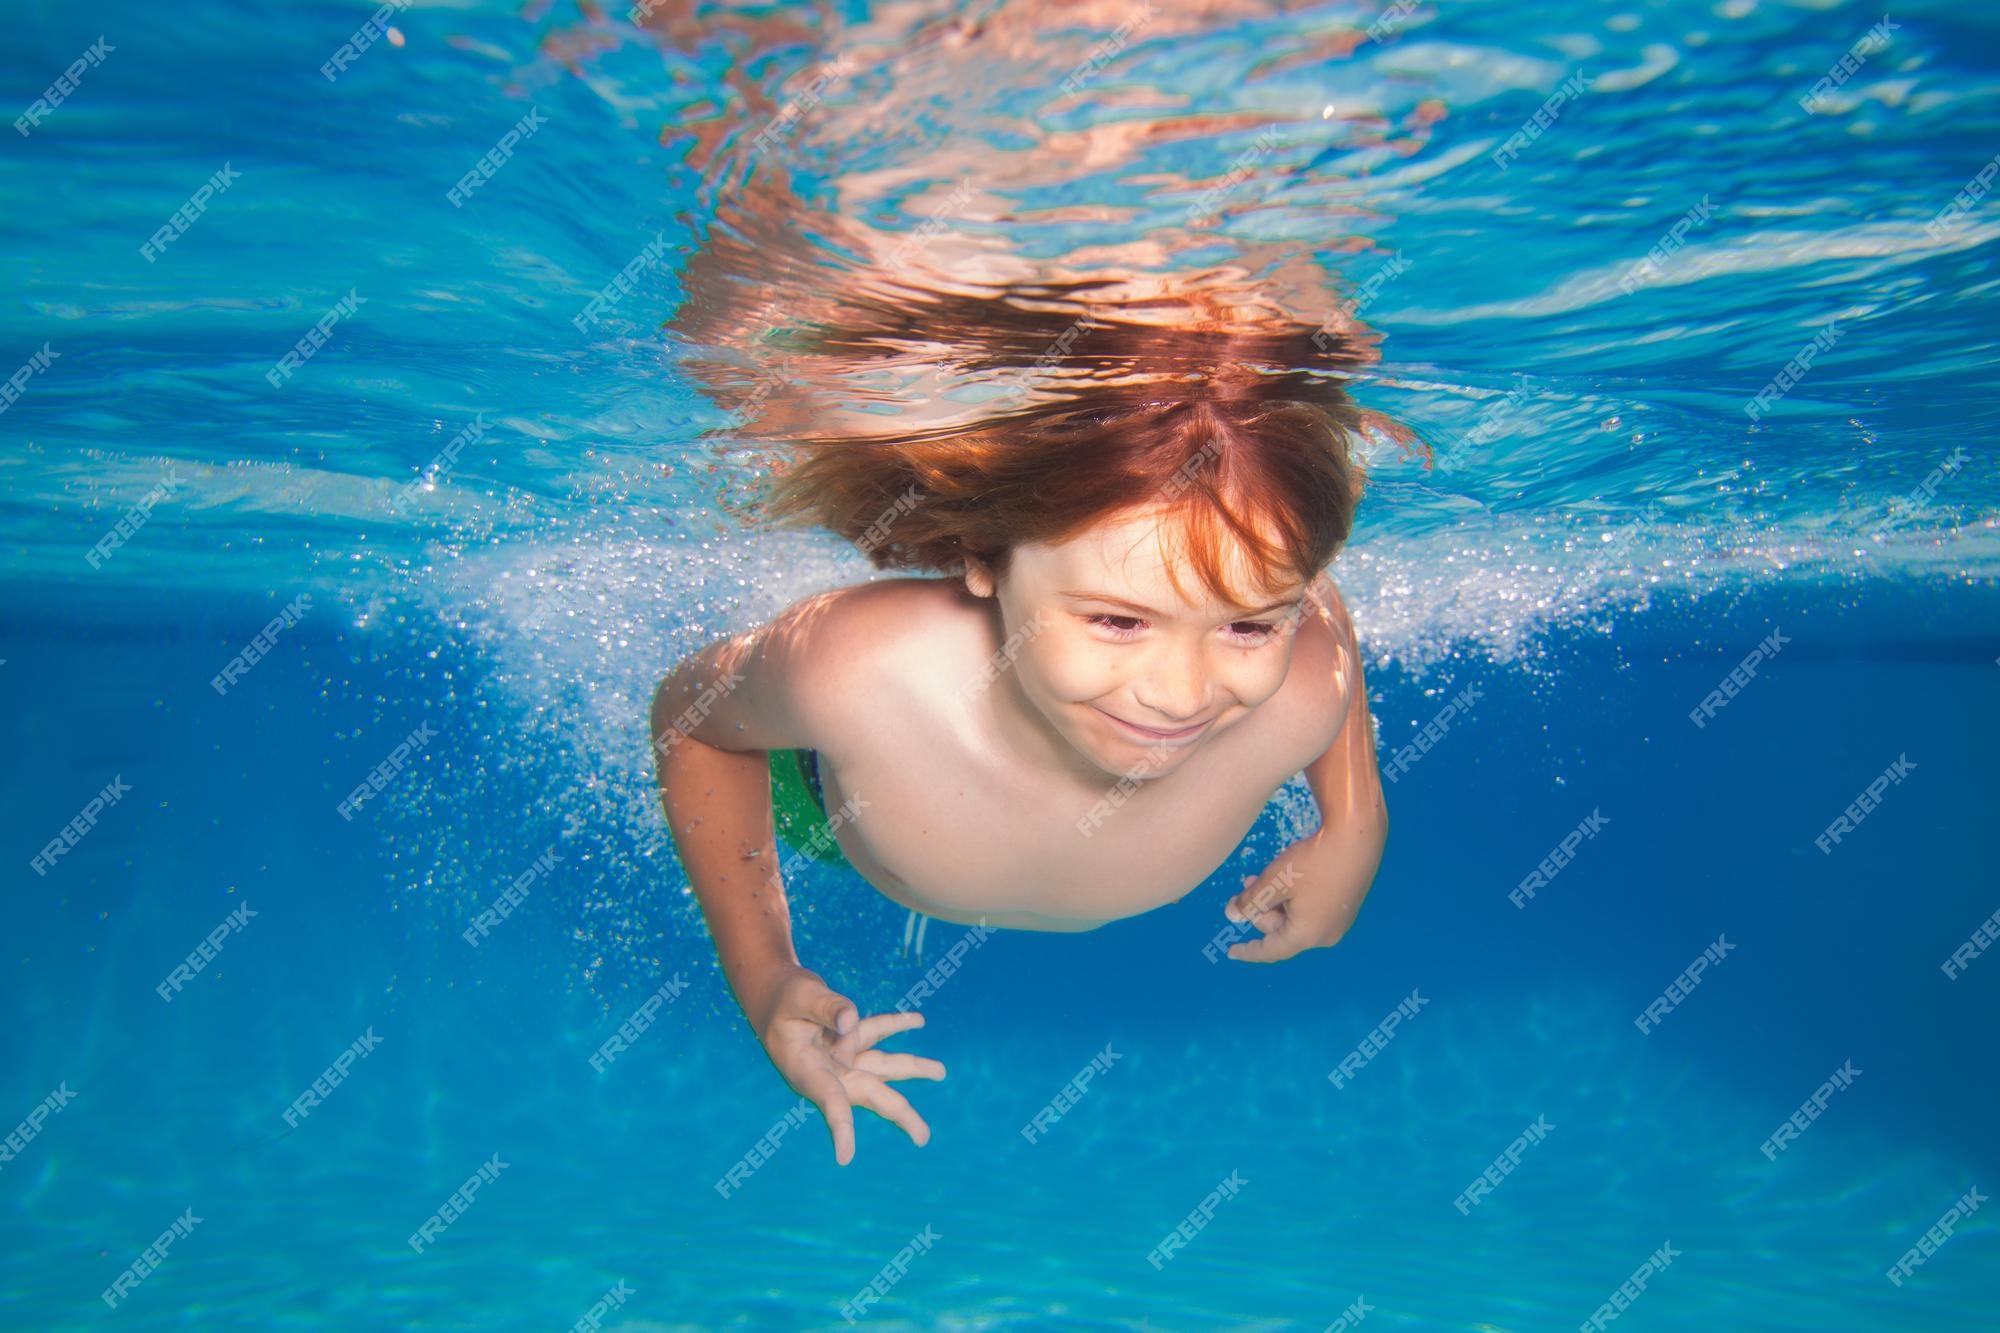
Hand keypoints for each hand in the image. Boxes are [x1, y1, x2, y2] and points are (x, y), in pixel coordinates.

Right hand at [747, 965, 945, 1164]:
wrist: (770, 991)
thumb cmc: (780, 997)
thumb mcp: (798, 996)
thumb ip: (825, 1007)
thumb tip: (852, 1021)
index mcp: (807, 1070)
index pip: (828, 1100)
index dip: (839, 1126)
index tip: (845, 1156)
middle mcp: (830, 1070)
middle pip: (870, 1093)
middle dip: (898, 1113)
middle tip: (923, 1138)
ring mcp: (842, 1054)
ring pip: (883, 1066)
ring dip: (913, 1068)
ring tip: (941, 1072)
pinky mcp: (849, 1035)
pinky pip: (877, 1032)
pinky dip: (897, 1025)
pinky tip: (918, 1021)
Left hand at [1221, 826, 1383, 962]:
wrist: (1356, 838)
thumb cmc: (1313, 861)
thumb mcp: (1273, 881)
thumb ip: (1250, 901)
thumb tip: (1231, 915)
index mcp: (1307, 935)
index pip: (1270, 950)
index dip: (1249, 951)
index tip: (1231, 952)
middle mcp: (1326, 935)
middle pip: (1282, 930)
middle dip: (1261, 909)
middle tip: (1246, 883)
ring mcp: (1339, 922)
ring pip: (1296, 919)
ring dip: (1277, 901)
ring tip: (1265, 876)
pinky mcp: (1346, 907)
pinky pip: (1313, 911)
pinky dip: (1295, 899)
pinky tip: (1289, 877)